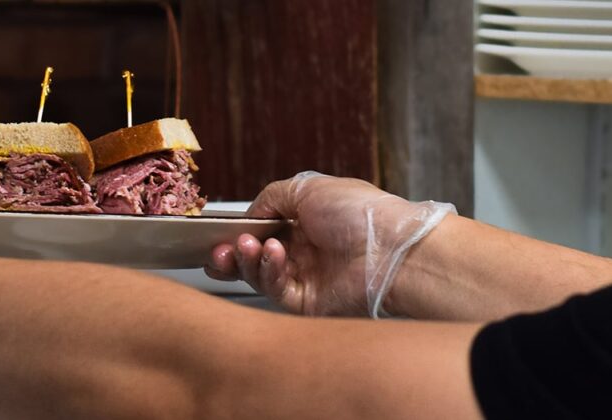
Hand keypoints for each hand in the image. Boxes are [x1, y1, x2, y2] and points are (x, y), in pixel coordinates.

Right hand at [204, 172, 453, 317]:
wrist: (392, 250)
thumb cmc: (362, 214)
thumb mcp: (309, 188)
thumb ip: (272, 197)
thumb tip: (249, 213)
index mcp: (306, 222)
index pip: (261, 229)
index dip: (238, 230)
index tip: (218, 230)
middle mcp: (304, 250)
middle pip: (254, 256)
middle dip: (232, 252)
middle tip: (218, 248)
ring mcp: (305, 276)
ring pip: (260, 274)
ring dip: (247, 259)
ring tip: (246, 246)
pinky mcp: (307, 301)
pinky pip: (275, 289)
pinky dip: (267, 271)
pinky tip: (272, 255)